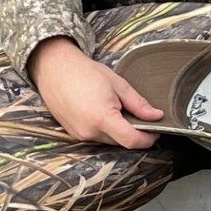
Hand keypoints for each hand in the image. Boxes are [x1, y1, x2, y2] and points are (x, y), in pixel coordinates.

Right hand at [26, 37, 163, 148]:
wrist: (54, 68)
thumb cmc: (85, 72)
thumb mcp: (117, 84)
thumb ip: (138, 104)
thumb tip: (156, 116)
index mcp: (102, 118)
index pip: (132, 141)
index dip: (148, 138)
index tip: (155, 130)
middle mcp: (89, 132)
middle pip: (121, 142)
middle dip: (133, 132)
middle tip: (136, 113)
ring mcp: (79, 135)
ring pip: (109, 141)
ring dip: (118, 130)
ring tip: (115, 108)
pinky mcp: (74, 134)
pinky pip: (97, 137)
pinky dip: (104, 129)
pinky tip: (101, 111)